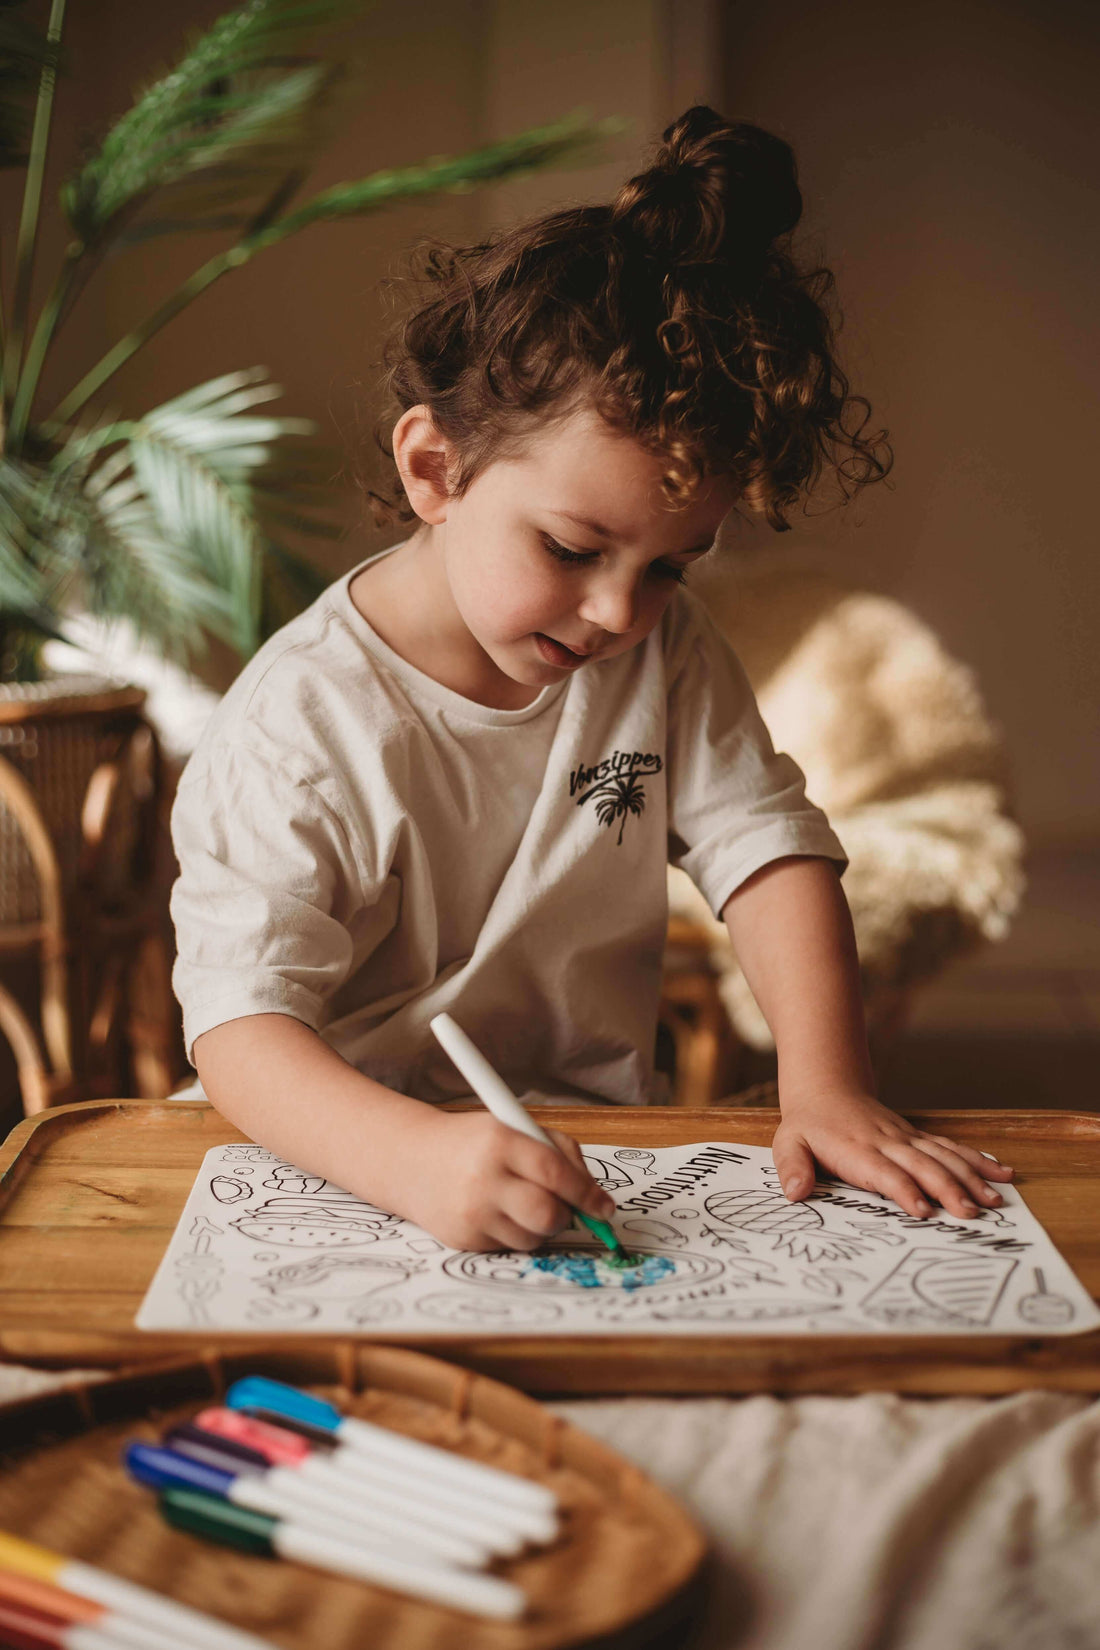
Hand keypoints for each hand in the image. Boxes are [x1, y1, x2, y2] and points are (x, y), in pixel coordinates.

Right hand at [403, 1111, 615, 1251]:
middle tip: (567, 1209)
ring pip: (533, 1238)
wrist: (411, 1160)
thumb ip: (560, 1153)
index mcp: (500, 1141)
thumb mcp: (515, 1128)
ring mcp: (471, 1213)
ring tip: (520, 1203)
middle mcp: (483, 1179)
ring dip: (540, 1227)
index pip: (555, 1172)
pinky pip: (510, 1248)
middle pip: (547, 1215)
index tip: (605, 1207)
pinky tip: (496, 1213)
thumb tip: (595, 1198)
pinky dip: (514, 1234)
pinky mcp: (463, 1240)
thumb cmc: (475, 1143)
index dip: (587, 1193)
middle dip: (567, 1217)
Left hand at [772, 1090, 1014, 1218]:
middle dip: (948, 1189)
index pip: (885, 1173)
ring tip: (995, 1200)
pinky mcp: (917, 1137)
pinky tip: (1001, 1172)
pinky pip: (950, 1147)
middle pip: (923, 1166)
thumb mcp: (788, 1143)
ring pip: (943, 1156)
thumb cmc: (807, 1124)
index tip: (924, 1211)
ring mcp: (906, 1138)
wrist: (826, 1087)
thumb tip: (795, 1192)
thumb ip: (792, 1167)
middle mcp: (887, 1143)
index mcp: (857, 1150)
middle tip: (971, 1214)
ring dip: (971, 1177)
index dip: (905, 1191)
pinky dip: (976, 1160)